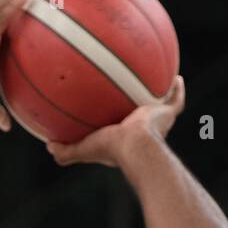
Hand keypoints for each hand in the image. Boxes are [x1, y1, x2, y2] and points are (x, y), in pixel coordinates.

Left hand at [46, 75, 185, 166]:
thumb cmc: (111, 149)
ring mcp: (158, 122)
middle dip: (142, 109)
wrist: (136, 146)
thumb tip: (49, 145)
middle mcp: (145, 131)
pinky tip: (176, 77)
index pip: (123, 129)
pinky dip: (177, 89)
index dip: (119, 124)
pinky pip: (175, 99)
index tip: (115, 115)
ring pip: (162, 107)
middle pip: (144, 117)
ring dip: (161, 97)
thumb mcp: (84, 149)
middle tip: (137, 96)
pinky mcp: (168, 114)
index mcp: (126, 139)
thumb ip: (66, 150)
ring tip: (160, 81)